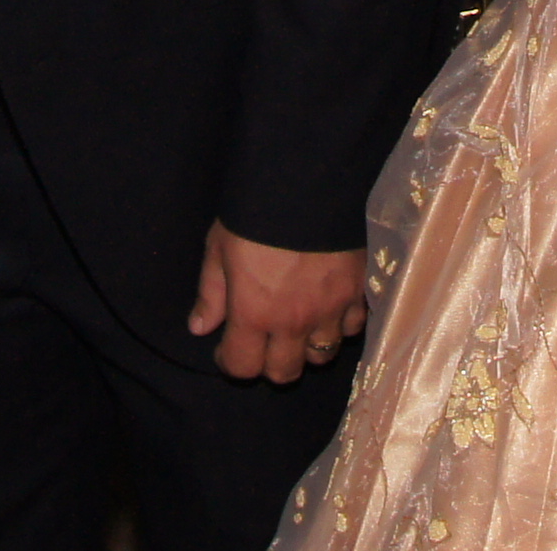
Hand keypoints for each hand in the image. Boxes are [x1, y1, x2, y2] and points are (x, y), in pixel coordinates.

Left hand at [187, 222, 367, 383]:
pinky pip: (352, 327)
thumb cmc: (253, 215)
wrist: (307, 183)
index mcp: (253, 314)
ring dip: (307, 348)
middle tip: (263, 342)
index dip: (230, 363)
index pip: (242, 367)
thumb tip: (199, 328)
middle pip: (284, 373)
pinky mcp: (357, 292)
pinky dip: (340, 325)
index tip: (227, 348)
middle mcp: (293, 323)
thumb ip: (211, 293)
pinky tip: (330, 309)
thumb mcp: (219, 248)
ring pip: (322, 356)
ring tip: (300, 327)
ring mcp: (330, 311)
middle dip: (269, 365)